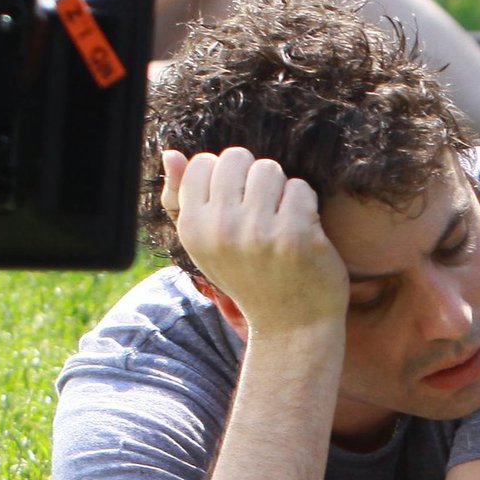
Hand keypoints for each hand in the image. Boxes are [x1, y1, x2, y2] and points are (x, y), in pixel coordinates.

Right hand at [161, 147, 346, 335]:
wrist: (292, 325)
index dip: (226, 177)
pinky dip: (307, 206)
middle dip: (254, 178)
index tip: (237, 205)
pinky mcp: (295, 236)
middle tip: (262, 213)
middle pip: (237, 158)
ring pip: (270, 169)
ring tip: (281, 221)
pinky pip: (300, 188)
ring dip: (281, 190)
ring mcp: (258, 233)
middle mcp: (220, 229)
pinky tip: (303, 234)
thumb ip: (181, 199)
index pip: (202, 162)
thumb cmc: (248, 276)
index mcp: (193, 228)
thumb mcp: (205, 244)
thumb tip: (172, 154)